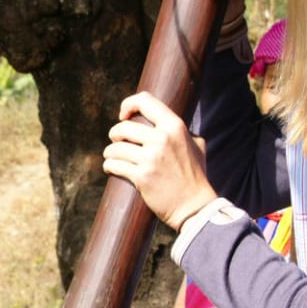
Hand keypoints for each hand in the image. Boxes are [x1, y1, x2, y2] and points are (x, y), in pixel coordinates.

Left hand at [101, 92, 217, 230]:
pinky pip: (114, 165)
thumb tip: (169, 122)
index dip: (128, 105)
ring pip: (115, 147)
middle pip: (123, 127)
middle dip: (115, 134)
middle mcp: (162, 139)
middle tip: (117, 142)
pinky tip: (111, 167)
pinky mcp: (141, 177)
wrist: (195, 207)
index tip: (123, 116)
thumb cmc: (196, 176)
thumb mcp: (197, 146)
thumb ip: (185, 131)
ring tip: (112, 156)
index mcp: (175, 126)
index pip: (145, 101)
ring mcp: (151, 158)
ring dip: (110, 152)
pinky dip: (109, 165)